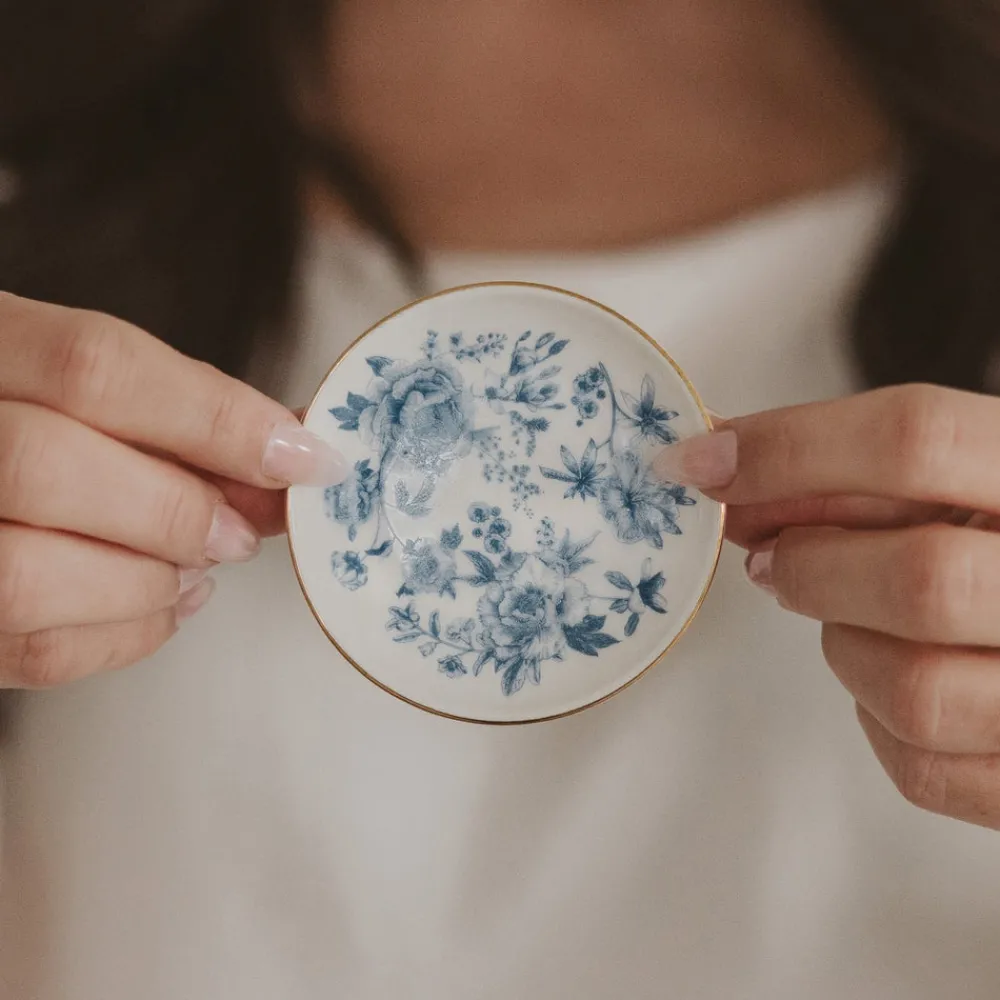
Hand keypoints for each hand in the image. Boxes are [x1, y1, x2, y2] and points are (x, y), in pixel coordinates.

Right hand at [0, 293, 344, 687]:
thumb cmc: (37, 423)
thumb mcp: (87, 389)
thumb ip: (179, 413)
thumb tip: (292, 451)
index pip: (95, 367)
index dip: (216, 418)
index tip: (300, 456)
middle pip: (48, 467)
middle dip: (175, 511)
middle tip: (238, 532)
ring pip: (29, 576)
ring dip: (148, 581)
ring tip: (194, 568)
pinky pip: (35, 652)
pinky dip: (128, 634)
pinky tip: (162, 601)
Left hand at [655, 384, 999, 829]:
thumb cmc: (999, 544)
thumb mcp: (959, 484)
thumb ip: (857, 476)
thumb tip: (722, 467)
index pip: (916, 439)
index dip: (787, 447)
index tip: (700, 461)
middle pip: (919, 578)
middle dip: (811, 567)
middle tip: (772, 559)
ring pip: (914, 689)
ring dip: (846, 648)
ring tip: (854, 618)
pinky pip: (921, 768)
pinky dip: (876, 720)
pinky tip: (893, 675)